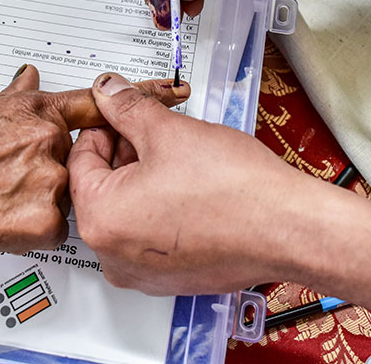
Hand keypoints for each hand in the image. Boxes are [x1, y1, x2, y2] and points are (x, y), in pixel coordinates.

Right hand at [0, 66, 189, 289]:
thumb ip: (14, 99)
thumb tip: (31, 76)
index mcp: (34, 113)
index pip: (98, 101)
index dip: (140, 95)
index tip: (173, 92)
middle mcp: (48, 142)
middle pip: (79, 158)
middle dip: (53, 170)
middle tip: (11, 179)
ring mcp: (50, 181)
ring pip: (66, 195)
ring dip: (38, 199)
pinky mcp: (46, 222)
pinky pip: (53, 228)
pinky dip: (30, 228)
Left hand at [68, 73, 370, 326]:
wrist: (288, 227)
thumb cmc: (236, 191)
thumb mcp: (169, 131)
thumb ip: (127, 107)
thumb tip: (108, 91)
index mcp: (100, 220)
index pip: (81, 158)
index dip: (106, 125)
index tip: (125, 113)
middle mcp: (113, 255)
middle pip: (102, 186)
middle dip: (127, 153)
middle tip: (158, 130)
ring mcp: (142, 272)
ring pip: (128, 210)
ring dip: (145, 178)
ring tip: (181, 157)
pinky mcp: (170, 278)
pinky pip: (151, 235)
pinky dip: (163, 208)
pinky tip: (193, 188)